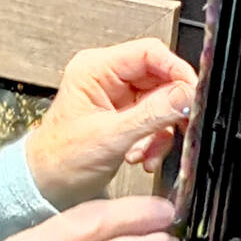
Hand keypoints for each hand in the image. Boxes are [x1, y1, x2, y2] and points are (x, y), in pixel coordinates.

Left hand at [24, 40, 197, 208]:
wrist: (46, 186)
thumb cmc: (59, 159)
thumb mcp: (111, 137)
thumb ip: (152, 115)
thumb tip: (186, 96)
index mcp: (95, 69)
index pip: (149, 53)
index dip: (176, 71)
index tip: (194, 94)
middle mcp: (107, 78)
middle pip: (160, 78)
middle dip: (169, 110)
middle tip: (180, 127)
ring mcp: (117, 97)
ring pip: (162, 102)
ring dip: (160, 131)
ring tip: (147, 151)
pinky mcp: (125, 116)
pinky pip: (155, 121)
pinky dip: (155, 140)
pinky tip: (142, 156)